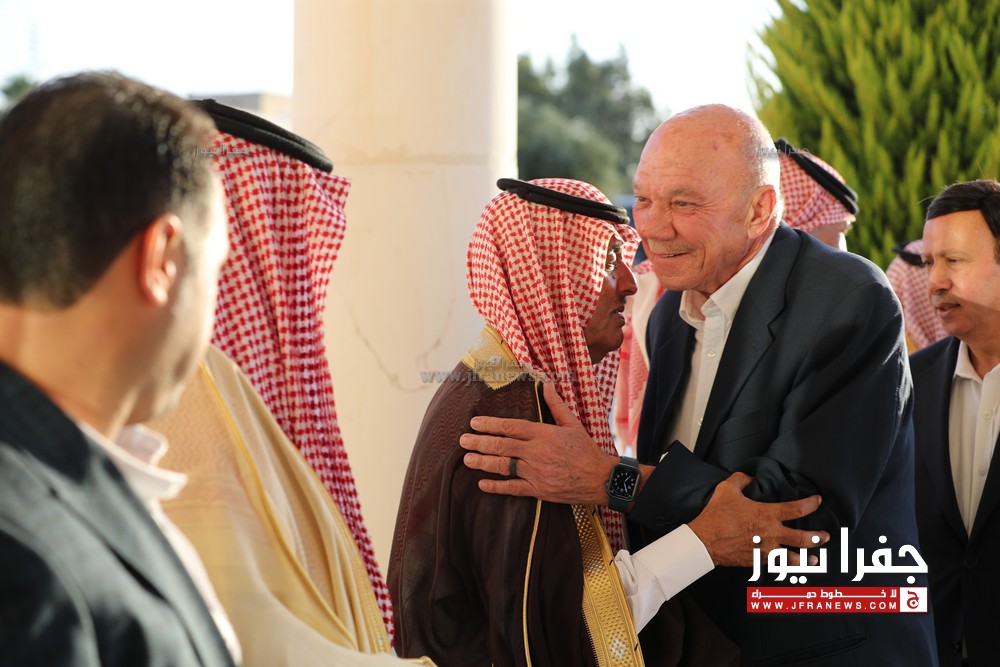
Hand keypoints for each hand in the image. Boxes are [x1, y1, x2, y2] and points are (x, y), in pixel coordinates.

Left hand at [460, 382, 615, 504]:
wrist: (600, 478)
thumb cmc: (586, 450)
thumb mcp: (573, 424)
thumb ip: (556, 404)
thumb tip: (547, 383)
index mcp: (543, 434)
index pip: (511, 427)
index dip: (490, 424)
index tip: (475, 423)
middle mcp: (536, 453)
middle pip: (502, 446)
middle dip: (480, 442)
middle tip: (462, 440)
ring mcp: (536, 472)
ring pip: (503, 466)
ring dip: (483, 462)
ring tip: (467, 459)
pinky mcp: (538, 490)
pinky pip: (513, 488)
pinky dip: (496, 487)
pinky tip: (482, 484)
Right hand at [689, 472, 828, 566]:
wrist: (705, 541)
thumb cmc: (716, 516)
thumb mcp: (727, 490)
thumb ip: (741, 480)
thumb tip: (749, 477)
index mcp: (767, 514)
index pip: (797, 509)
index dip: (811, 504)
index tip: (817, 501)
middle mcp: (771, 534)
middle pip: (804, 538)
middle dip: (818, 537)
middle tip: (826, 536)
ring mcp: (766, 550)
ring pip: (794, 558)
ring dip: (808, 559)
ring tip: (816, 560)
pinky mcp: (758, 561)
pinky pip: (777, 565)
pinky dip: (786, 567)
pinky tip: (789, 567)